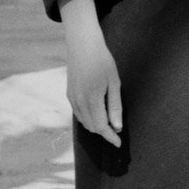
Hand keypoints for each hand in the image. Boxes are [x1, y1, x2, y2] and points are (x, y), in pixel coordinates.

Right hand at [60, 0, 123, 144]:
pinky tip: (98, 112)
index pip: (101, 127)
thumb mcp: (114, 83)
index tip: (119, 144)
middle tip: (117, 130)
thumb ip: (115, 106)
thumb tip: (117, 127)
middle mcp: (79, 102)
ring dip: (96, 125)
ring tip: (110, 121)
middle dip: (105, 132)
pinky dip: (89, 118)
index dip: (111, 137)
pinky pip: (79, 113)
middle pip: (92, 127)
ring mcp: (72, 98)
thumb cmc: (103, 61)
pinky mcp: (69, 94)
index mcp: (92, 99)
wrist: (82, 44)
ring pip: (85, 122)